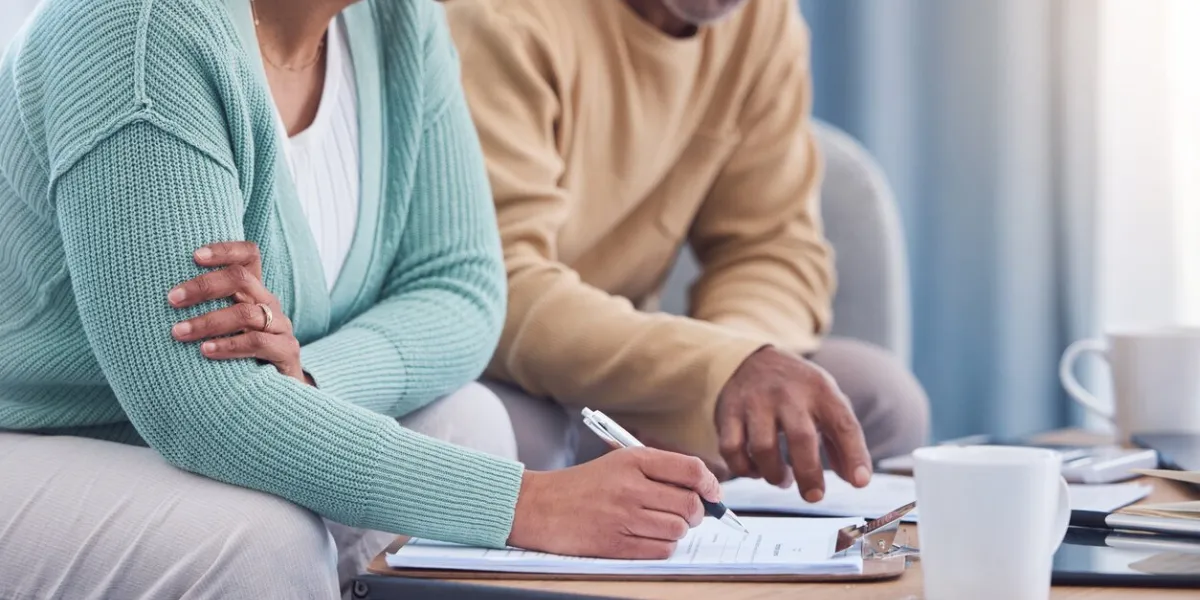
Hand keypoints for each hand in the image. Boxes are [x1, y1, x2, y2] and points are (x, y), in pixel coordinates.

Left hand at [168, 241, 309, 383]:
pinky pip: (258, 342)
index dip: (225, 249)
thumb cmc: (238, 355)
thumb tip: (152, 299)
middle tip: (172, 299)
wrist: (279, 392)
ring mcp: (280, 326)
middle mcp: (268, 303)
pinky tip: (205, 351)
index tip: (193, 255)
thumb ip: (203, 309)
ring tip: (178, 332)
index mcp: (253, 291)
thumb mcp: (223, 327)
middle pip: (242, 279)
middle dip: (204, 286)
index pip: (248, 255)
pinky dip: (229, 345)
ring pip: (246, 313)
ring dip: (208, 321)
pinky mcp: (287, 351)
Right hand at [508, 447, 720, 558]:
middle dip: (696, 512)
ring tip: (660, 524)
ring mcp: (623, 516)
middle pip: (690, 503)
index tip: (713, 493)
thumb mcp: (618, 463)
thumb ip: (659, 471)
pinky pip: (661, 550)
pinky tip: (648, 538)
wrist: (538, 506)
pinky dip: (663, 547)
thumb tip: (704, 491)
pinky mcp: (615, 544)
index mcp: (634, 460)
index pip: (691, 469)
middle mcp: (631, 486)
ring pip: (678, 529)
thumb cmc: (583, 485)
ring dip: (677, 530)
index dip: (710, 483)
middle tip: (688, 513)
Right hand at [716, 346, 870, 501]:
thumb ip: (842, 439)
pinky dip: (744, 469)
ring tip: (783, 478)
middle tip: (814, 495)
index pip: (843, 424)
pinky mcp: (728, 412)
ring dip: (775, 474)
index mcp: (820, 391)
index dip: (854, 455)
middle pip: (801, 437)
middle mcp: (787, 394)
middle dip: (809, 474)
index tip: (860, 482)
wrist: (751, 359)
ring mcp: (755, 401)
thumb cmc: (797, 390)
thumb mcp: (826, 402)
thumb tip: (856, 480)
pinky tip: (756, 470)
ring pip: (763, 448)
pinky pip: (732, 449)